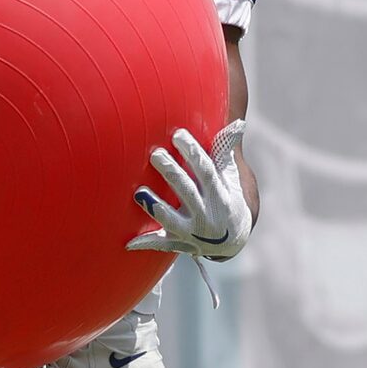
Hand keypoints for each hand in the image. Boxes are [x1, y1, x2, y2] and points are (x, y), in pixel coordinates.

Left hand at [128, 122, 251, 259]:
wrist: (232, 241)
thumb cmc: (227, 199)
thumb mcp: (230, 178)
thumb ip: (226, 151)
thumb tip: (239, 123)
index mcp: (220, 195)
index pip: (206, 171)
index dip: (193, 153)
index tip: (178, 134)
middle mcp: (207, 215)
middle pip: (187, 191)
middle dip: (171, 173)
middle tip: (155, 154)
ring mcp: (193, 232)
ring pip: (172, 220)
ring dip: (156, 207)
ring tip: (140, 193)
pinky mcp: (180, 243)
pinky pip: (162, 244)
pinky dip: (146, 243)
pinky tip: (128, 243)